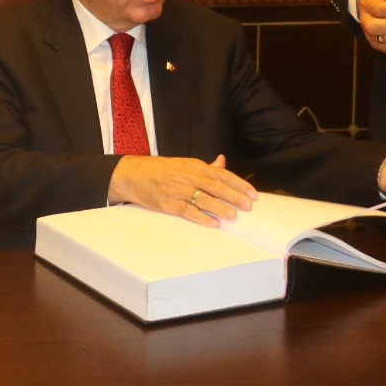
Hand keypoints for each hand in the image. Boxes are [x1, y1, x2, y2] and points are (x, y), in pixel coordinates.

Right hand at [107, 153, 257, 226]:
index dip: (238, 183)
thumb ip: (205, 166)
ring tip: (233, 215)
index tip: (252, 193)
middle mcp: (187, 176)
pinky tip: (213, 223)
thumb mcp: (183, 164)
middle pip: (215, 186)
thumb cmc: (159, 170)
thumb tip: (222, 162)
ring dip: (219, 207)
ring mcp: (177, 190)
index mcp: (193, 166)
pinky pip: (187, 211)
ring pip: (202, 199)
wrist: (133, 174)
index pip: (221, 174)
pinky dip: (201, 217)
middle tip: (248, 205)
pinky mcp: (168, 203)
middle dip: (233, 196)